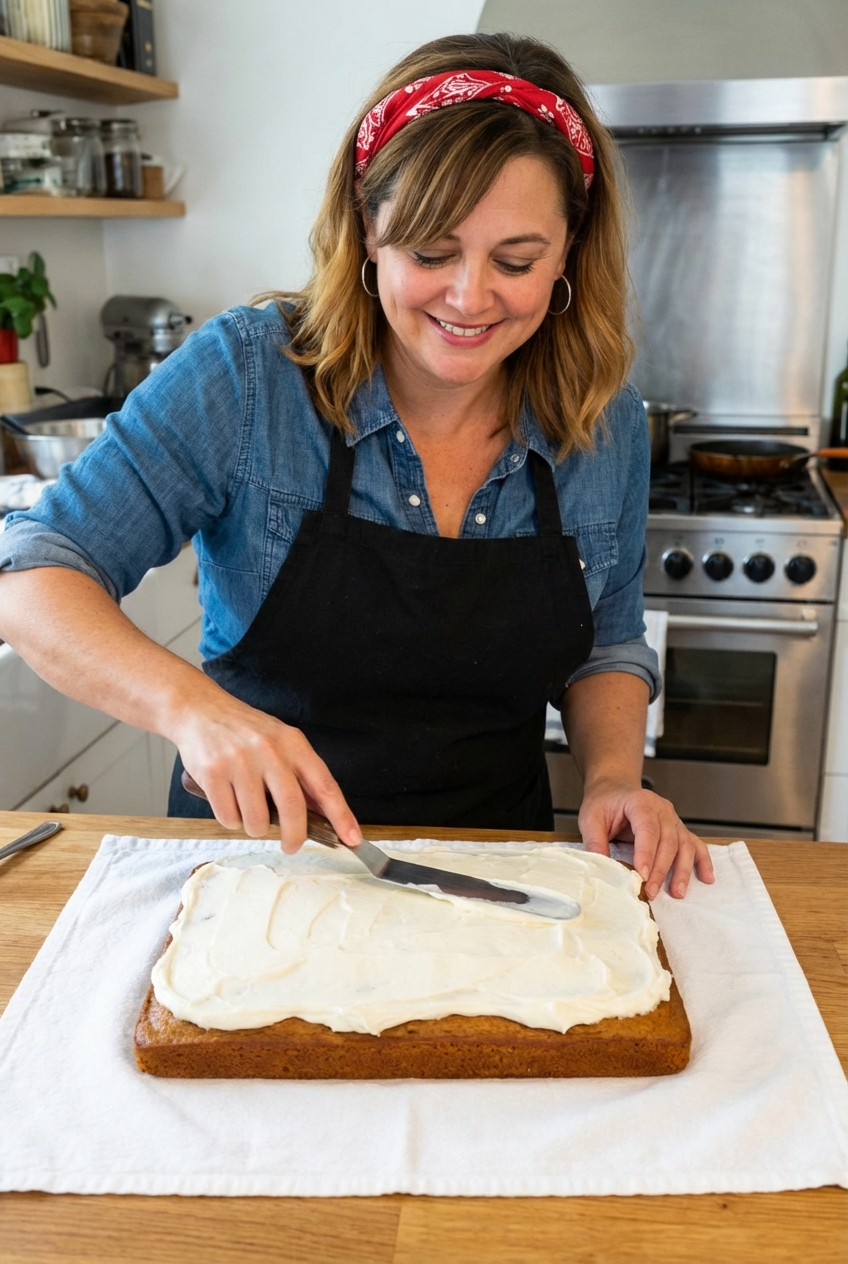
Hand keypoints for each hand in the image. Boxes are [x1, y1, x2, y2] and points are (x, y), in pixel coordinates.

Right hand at [169, 684, 361, 853]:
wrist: (200, 710)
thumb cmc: (245, 731)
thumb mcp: (281, 741)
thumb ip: (300, 774)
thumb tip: (323, 813)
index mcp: (293, 743)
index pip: (324, 785)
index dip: (341, 815)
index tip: (352, 838)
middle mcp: (269, 751)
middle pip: (292, 808)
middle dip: (294, 837)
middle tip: (291, 846)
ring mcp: (240, 762)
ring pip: (257, 821)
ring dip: (255, 828)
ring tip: (249, 811)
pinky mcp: (213, 774)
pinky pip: (228, 818)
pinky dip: (231, 820)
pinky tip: (228, 802)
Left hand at [577, 777, 713, 899]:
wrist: (615, 789)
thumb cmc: (604, 802)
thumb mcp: (590, 818)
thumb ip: (595, 841)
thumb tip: (601, 868)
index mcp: (641, 802)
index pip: (647, 829)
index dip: (646, 853)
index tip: (642, 875)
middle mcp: (662, 809)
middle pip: (668, 841)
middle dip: (661, 869)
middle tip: (651, 891)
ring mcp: (673, 819)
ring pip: (685, 845)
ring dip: (682, 870)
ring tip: (677, 893)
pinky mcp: (678, 830)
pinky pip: (695, 844)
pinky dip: (703, 861)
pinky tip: (706, 878)